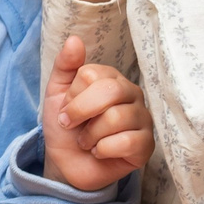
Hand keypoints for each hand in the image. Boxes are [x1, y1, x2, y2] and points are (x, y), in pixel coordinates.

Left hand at [40, 36, 151, 191]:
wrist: (67, 163)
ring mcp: (143, 120)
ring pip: (116, 118)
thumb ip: (65, 66)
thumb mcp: (56, 93)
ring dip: (89, 135)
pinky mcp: (147, 146)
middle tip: (70, 125)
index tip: (66, 109)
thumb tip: (74, 40)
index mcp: (112, 78)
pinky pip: (126, 142)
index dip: (73, 95)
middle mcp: (132, 94)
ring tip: (86, 141)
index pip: (92, 74)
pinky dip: (102, 150)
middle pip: (109, 91)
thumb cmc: (66, 126)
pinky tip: (100, 152)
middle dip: (80, 112)